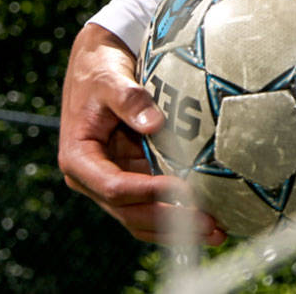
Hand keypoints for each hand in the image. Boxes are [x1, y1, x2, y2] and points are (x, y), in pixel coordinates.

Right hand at [57, 22, 225, 246]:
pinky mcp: (132, 177)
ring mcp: (113, 181)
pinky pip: (154, 203)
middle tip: (209, 225)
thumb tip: (155, 124)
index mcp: (79, 158)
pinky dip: (178, 213)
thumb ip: (130, 100)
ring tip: (217, 231)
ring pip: (144, 216)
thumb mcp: (111, 79)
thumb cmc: (101, 70)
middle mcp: (93, 178)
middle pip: (130, 211)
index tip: (182, 189)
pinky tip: (208, 217)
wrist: (98, 64)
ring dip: (177, 227)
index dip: (147, 192)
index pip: (113, 186)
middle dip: (169, 221)